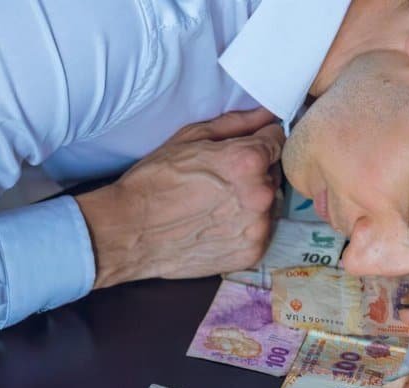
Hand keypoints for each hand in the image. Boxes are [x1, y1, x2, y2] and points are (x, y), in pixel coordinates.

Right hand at [76, 108, 283, 288]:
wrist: (130, 231)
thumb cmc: (154, 182)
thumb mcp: (190, 138)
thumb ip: (237, 123)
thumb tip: (267, 113)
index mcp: (249, 160)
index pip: (278, 139)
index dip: (259, 140)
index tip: (242, 149)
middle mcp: (260, 195)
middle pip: (274, 172)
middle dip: (254, 172)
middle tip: (220, 180)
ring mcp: (258, 228)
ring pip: (269, 204)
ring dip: (251, 202)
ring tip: (216, 205)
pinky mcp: (251, 253)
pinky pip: (260, 232)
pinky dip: (244, 228)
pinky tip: (217, 225)